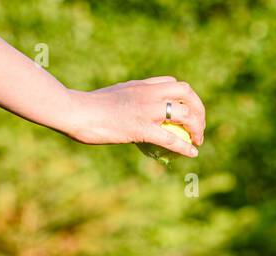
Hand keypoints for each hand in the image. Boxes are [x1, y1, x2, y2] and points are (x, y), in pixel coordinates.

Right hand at [65, 77, 204, 156]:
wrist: (77, 111)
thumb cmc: (87, 107)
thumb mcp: (112, 97)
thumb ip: (127, 100)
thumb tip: (130, 111)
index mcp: (141, 85)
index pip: (172, 82)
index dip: (184, 96)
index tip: (186, 109)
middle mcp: (148, 93)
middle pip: (186, 93)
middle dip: (198, 109)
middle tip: (198, 127)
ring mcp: (146, 110)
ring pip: (184, 114)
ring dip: (196, 128)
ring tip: (197, 140)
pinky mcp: (141, 128)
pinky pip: (170, 138)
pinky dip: (185, 146)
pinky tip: (192, 153)